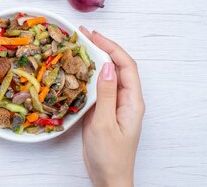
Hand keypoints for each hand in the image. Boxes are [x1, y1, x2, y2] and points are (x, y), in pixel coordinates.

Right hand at [79, 28, 144, 186]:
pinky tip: (74, 70)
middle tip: (82, 35)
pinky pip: (97, 87)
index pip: (126, 66)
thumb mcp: (105, 123)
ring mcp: (114, 105)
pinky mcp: (102, 111)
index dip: (111, 47)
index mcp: (132, 101)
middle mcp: (125, 100)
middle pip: (117, 66)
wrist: (108, 179)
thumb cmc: (110, 156)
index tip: (93, 35)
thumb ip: (107, 94)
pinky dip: (86, 75)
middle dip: (102, 48)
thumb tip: (107, 66)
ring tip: (76, 47)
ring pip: (106, 75)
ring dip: (93, 59)